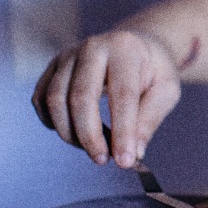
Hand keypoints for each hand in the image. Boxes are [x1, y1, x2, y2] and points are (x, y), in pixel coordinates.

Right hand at [31, 28, 180, 167]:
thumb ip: (150, 119)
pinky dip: (54, 123)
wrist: (135, 47)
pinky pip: (41, 101)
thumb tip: (133, 153)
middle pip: (80, 97)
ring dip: (71, 133)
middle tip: (104, 160)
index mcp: (125, 49)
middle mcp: (92, 47)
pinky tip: (74, 134)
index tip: (125, 161)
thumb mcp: (166, 90)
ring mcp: (67, 56)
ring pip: (55, 100)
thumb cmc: (153, 71)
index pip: (122, 94)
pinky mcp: (51, 68)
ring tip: (95, 148)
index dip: (122, 131)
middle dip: (90, 136)